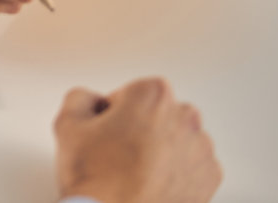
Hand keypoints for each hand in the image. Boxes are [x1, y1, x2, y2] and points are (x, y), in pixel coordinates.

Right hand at [54, 78, 220, 202]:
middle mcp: (185, 118)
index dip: (112, 113)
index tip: (105, 132)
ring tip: (133, 174)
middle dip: (140, 128)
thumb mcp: (67, 123)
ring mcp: (201, 150)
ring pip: (176, 140)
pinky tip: (151, 185)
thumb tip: (93, 102)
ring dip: (159, 150)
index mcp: (153, 95)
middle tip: (116, 153)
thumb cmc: (95, 178)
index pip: (129, 93)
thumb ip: (82, 97)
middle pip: (157, 114)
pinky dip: (175, 173)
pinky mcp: (210, 180)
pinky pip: (191, 167)